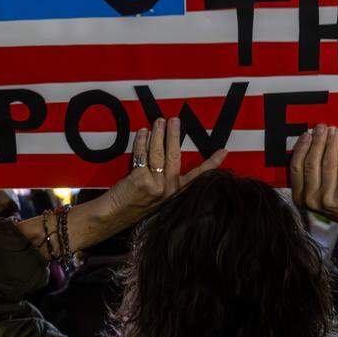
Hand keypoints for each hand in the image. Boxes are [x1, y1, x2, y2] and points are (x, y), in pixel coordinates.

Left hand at [96, 117, 226, 229]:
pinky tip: (142, 132)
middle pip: (175, 156)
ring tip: (159, 121)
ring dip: (158, 134)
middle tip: (175, 120)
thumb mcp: (155, 195)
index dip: (212, 163)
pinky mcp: (141, 180)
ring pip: (159, 153)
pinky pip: (142, 154)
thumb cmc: (131, 203)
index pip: (197, 176)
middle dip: (175, 135)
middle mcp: (167, 190)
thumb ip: (163, 178)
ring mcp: (155, 185)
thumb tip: (165, 151)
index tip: (224, 151)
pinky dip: (142, 140)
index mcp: (174, 192)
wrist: (113, 216)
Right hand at [290, 124, 337, 232]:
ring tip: (332, 131)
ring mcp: (328, 198)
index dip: (301, 148)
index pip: (295, 167)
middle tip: (320, 128)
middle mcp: (311, 200)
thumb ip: (309, 177)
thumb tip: (308, 145)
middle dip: (316, 141)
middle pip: (311, 163)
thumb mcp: (317, 194)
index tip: (306, 134)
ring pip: (327, 162)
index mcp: (300, 199)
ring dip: (330, 143)